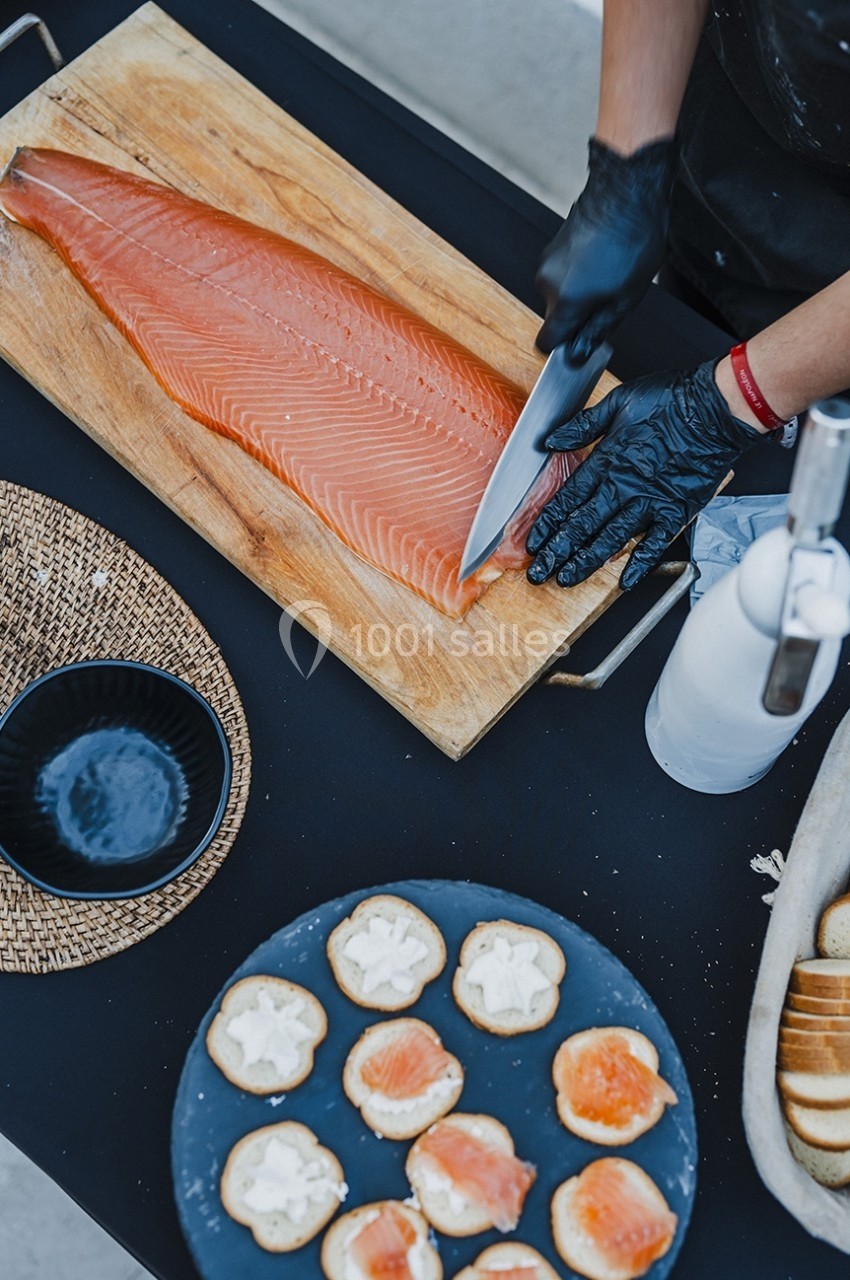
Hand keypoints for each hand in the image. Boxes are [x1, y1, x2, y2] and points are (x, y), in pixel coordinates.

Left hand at [526, 360, 763, 590]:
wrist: (717, 407)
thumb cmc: (672, 398)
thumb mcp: (619, 401)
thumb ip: (583, 425)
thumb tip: (551, 440)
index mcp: (608, 460)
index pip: (569, 499)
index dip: (548, 523)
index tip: (534, 541)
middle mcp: (625, 486)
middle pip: (583, 525)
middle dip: (558, 551)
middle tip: (539, 571)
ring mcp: (651, 502)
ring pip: (612, 539)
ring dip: (587, 561)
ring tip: (566, 579)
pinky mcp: (677, 511)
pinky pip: (655, 543)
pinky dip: (640, 564)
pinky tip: (625, 580)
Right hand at [536, 138, 676, 359]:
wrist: (627, 192)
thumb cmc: (632, 243)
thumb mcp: (625, 299)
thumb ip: (596, 331)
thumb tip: (577, 354)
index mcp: (565, 302)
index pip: (546, 342)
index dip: (563, 348)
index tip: (579, 343)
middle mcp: (547, 283)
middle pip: (556, 316)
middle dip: (579, 315)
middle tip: (610, 300)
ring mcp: (547, 262)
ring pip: (560, 293)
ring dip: (580, 292)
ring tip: (610, 273)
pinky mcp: (552, 246)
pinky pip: (562, 272)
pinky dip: (579, 273)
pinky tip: (603, 258)